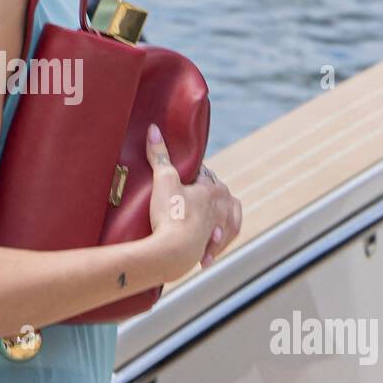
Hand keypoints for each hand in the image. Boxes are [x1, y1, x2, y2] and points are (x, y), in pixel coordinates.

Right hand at [145, 123, 242, 281]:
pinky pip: (222, 240)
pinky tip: (209, 242)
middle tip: (187, 195)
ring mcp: (223, 228)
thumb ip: (159, 155)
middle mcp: (225, 207)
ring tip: (208, 218)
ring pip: (228, 217)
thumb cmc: (171, 215)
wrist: (174, 253)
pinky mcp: (216, 247)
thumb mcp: (163, 180)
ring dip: (219, 217)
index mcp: (214, 188)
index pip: (204, 174)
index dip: (191, 174)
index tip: (180, 176)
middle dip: (206, 194)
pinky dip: (215, 240)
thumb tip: (154, 129)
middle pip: (218, 194)